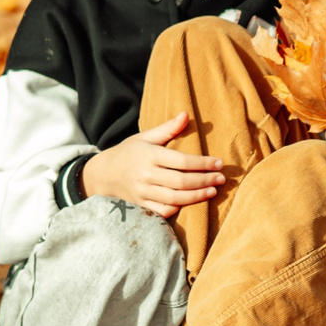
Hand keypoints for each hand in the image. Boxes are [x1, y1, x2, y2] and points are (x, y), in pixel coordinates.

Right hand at [81, 111, 224, 217]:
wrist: (103, 174)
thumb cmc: (128, 152)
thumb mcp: (145, 137)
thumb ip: (167, 129)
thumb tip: (186, 114)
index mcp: (149, 155)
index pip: (181, 161)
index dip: (202, 163)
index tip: (219, 163)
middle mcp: (146, 175)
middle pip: (181, 181)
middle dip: (204, 180)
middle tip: (222, 178)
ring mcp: (143, 192)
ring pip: (175, 198)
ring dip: (197, 196)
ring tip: (213, 191)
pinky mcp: (141, 205)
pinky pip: (163, 211)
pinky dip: (178, 208)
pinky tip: (192, 202)